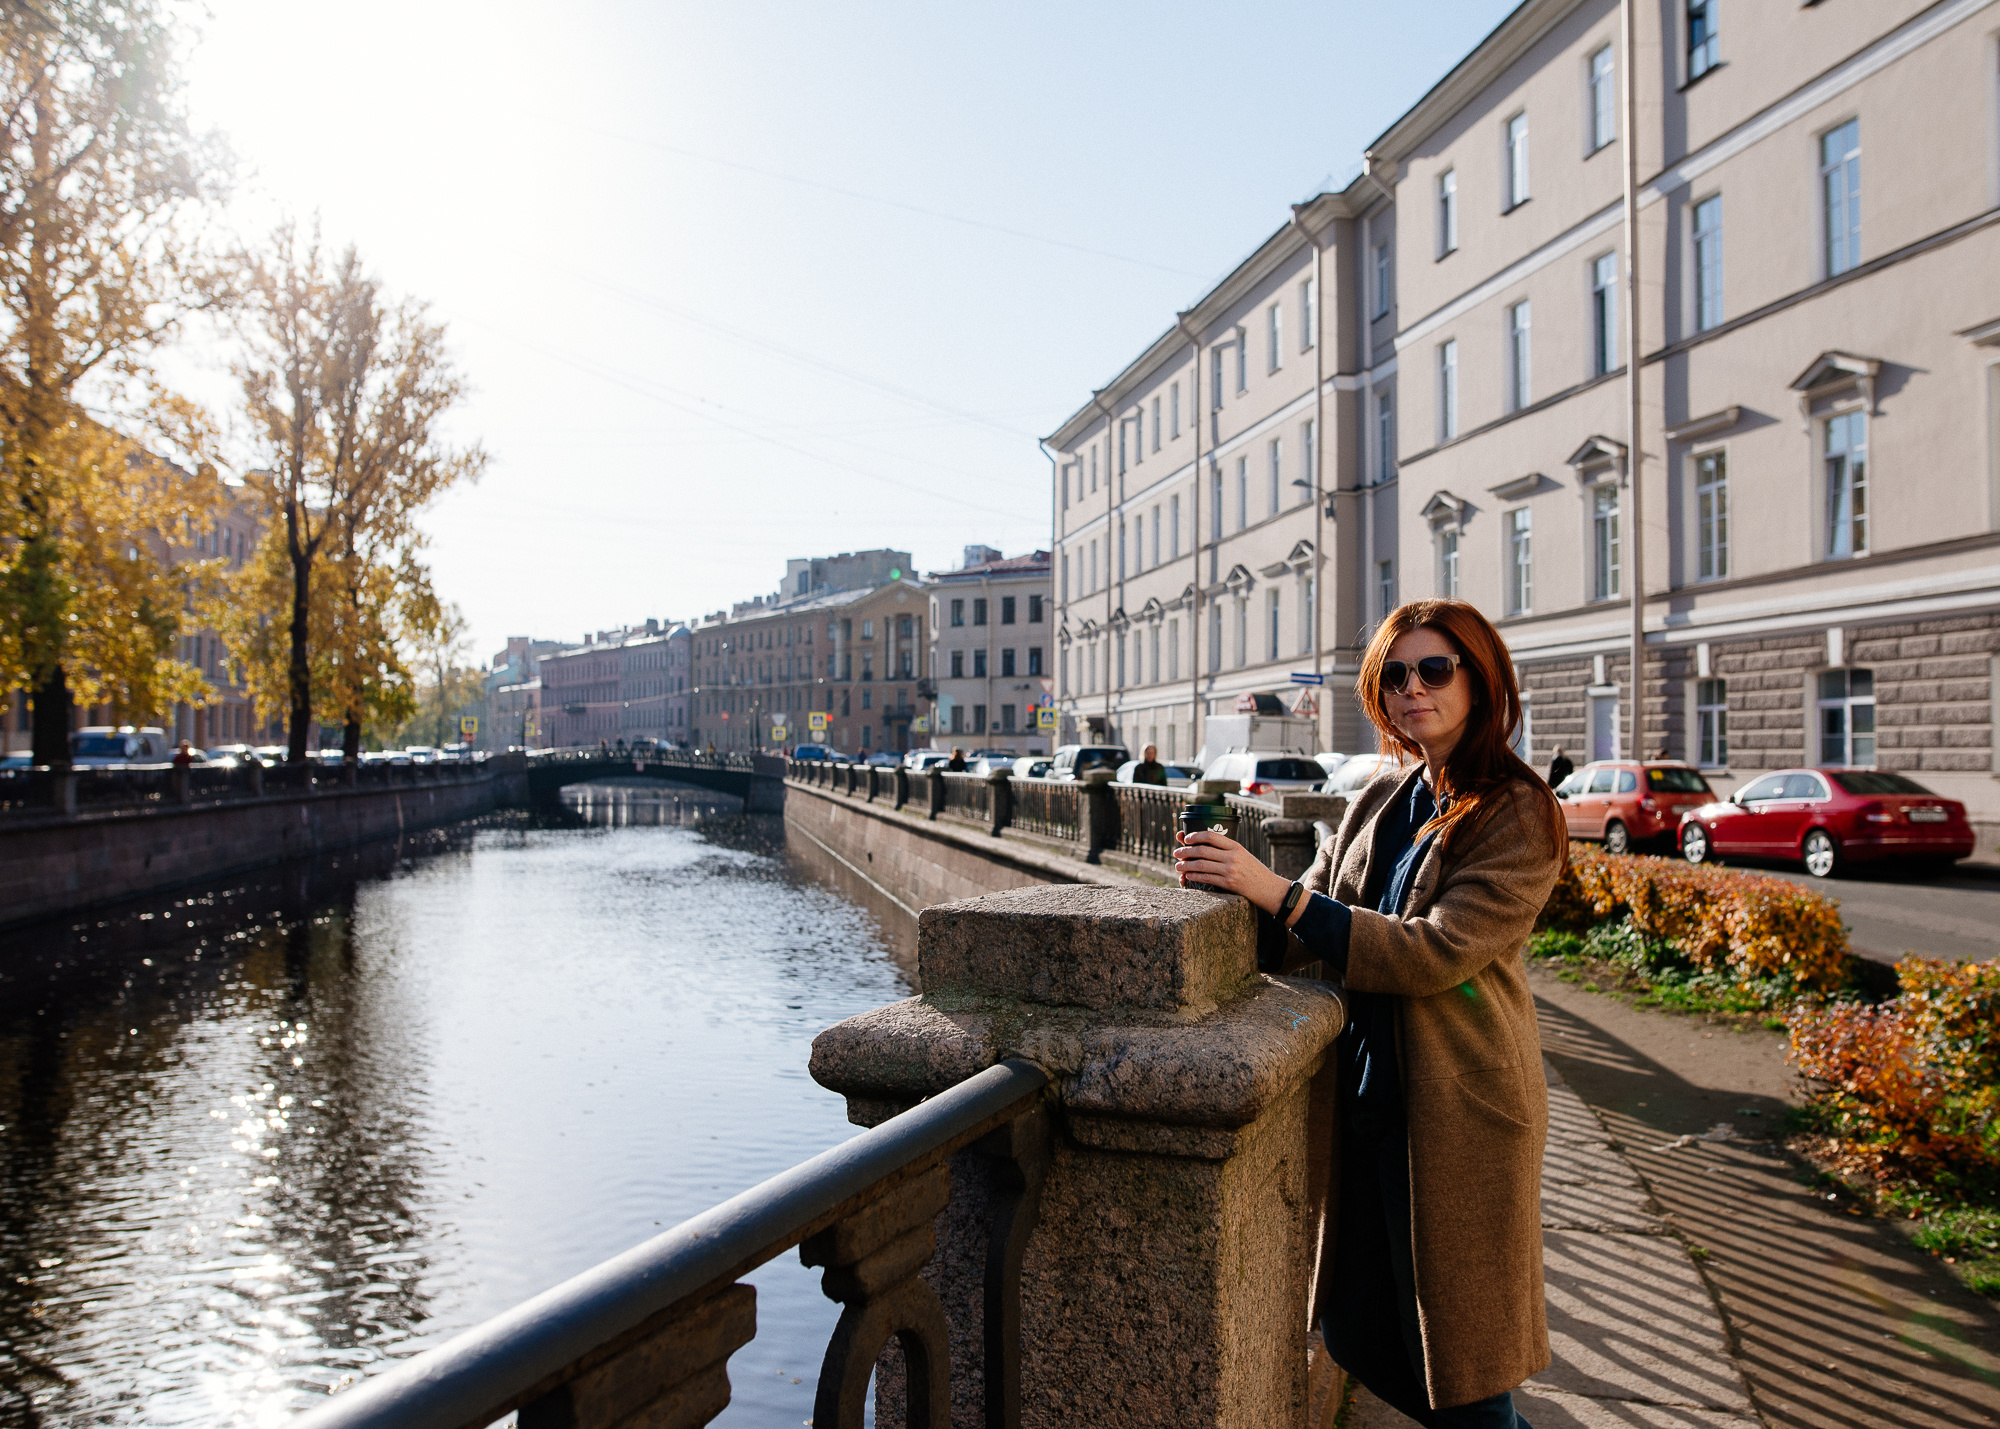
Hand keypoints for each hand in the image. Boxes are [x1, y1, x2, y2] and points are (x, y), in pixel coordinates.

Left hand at [1172, 830, 1293, 913]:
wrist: (1269, 888)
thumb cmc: (1254, 871)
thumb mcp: (1244, 855)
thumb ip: (1227, 850)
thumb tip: (1205, 846)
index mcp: (1236, 846)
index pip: (1211, 836)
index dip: (1195, 835)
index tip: (1186, 838)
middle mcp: (1232, 857)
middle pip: (1203, 850)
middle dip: (1186, 851)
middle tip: (1176, 853)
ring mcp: (1230, 871)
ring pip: (1201, 865)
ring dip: (1186, 865)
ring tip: (1178, 865)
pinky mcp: (1229, 884)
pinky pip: (1206, 878)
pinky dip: (1194, 876)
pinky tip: (1187, 875)